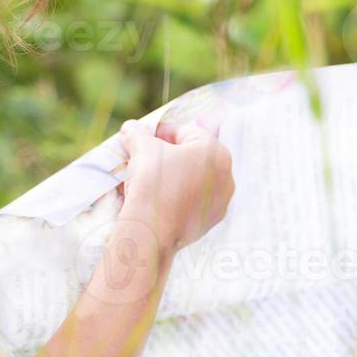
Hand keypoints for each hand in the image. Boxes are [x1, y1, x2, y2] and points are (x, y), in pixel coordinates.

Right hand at [118, 119, 233, 251]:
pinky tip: (158, 200)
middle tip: (145, 158)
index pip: (186, 133)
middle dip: (168, 155)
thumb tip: (130, 128)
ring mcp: (220, 202)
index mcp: (216, 152)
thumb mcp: (141, 148)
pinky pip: (192, 202)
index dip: (162, 132)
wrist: (151, 229)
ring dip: (174, 176)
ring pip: (193, 181)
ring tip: (150, 179)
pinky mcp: (210, 222)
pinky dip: (177, 198)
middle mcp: (226, 176)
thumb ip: (137, 133)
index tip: (144, 138)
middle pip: (192, 157)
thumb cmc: (151, 180)